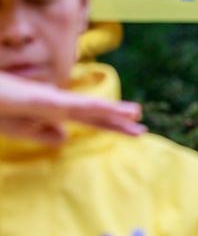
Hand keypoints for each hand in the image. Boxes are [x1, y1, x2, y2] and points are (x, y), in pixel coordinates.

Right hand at [0, 72, 144, 144]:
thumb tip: (65, 137)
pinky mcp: (38, 98)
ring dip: (110, 110)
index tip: (134, 130)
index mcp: (50, 111)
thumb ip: (39, 133)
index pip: (87, 119)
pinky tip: (104, 109)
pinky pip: (67, 104)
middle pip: (92, 114)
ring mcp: (47, 99)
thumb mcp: (16, 127)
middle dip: (118, 121)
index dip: (111, 123)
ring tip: (134, 113)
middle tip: (143, 129)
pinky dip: (88, 106)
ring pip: (85, 107)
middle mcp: (53, 103)